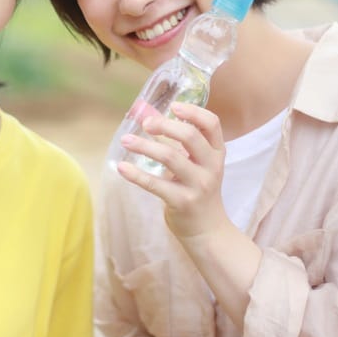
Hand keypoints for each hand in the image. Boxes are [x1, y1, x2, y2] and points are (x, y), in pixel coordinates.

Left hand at [116, 101, 229, 239]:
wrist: (207, 230)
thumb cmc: (197, 189)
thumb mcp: (197, 164)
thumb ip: (176, 141)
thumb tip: (146, 113)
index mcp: (216, 153)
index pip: (212, 124)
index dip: (193, 112)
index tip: (173, 106)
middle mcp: (211, 167)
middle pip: (190, 137)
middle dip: (165, 125)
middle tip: (145, 123)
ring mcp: (198, 185)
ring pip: (170, 157)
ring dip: (145, 146)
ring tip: (126, 140)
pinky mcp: (182, 202)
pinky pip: (155, 184)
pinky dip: (136, 174)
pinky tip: (121, 167)